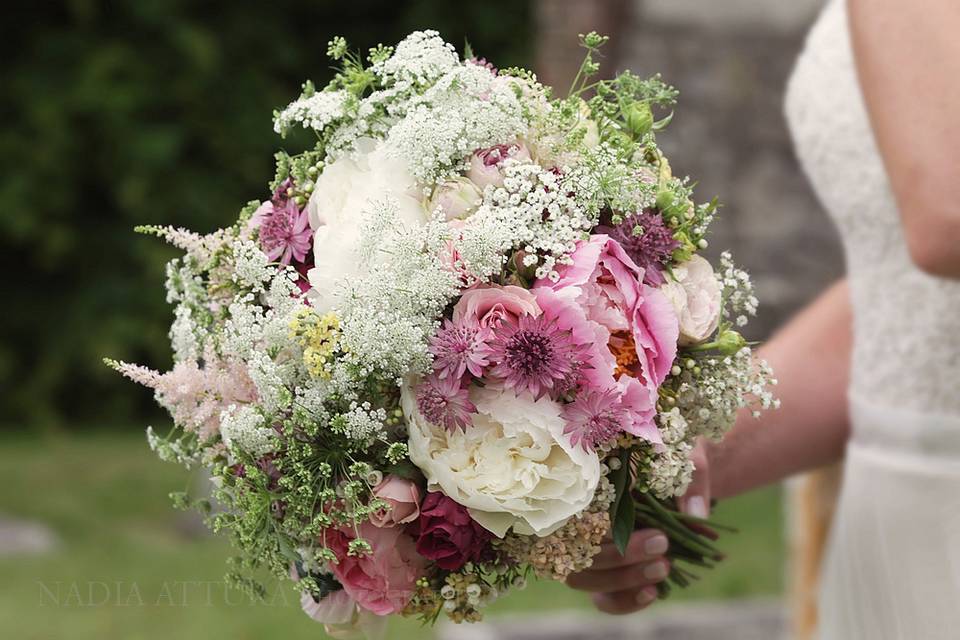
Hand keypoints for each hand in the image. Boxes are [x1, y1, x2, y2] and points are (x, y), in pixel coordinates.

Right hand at [567, 439, 711, 614]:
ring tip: (664, 569)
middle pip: (579, 551)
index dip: (609, 530)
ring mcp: (588, 547)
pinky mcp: (604, 571)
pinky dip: (624, 601)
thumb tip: (697, 515)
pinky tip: (653, 592)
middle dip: (622, 557)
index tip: (657, 534)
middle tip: (663, 546)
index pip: (578, 515)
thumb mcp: (684, 455)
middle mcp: (577, 517)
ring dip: (622, 580)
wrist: (678, 465)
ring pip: (584, 578)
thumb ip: (691, 479)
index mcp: (587, 482)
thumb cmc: (673, 452)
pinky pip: (601, 597)